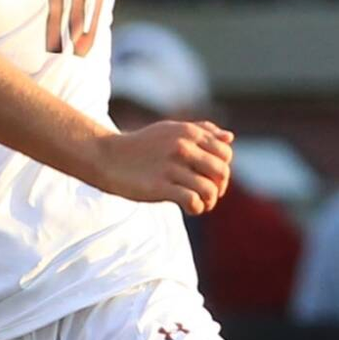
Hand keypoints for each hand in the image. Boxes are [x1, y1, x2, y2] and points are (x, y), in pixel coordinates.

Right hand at [92, 118, 233, 214]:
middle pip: (222, 172)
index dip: (223, 170)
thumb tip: (230, 137)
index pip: (225, 154)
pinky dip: (196, 209)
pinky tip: (189, 209)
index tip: (210, 179)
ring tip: (199, 205)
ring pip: (209, 190)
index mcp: (188, 132)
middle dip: (219, 188)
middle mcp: (183, 147)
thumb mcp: (171, 130)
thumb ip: (202, 131)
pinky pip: (192, 201)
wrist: (108, 157)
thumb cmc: (142, 145)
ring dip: (209, 202)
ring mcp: (171, 167)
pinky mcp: (160, 187)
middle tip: (207, 196)